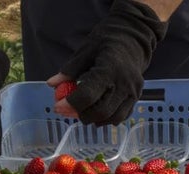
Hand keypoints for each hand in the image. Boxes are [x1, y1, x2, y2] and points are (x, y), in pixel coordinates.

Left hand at [49, 0, 166, 125]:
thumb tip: (52, 84)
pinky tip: (97, 113)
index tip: (58, 106)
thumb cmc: (106, 41)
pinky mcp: (137, 97)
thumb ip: (70, 70)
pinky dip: (107, 118)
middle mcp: (124, 83)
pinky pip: (122, 116)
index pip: (88, 95)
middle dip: (81, 115)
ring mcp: (133, 91)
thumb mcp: (85, 50)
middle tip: (68, 111)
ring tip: (82, 112)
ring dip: (94, 119)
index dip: (70, 104)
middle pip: (100, 111)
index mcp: (109, 69)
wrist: (132, 38)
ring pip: (112, 117)